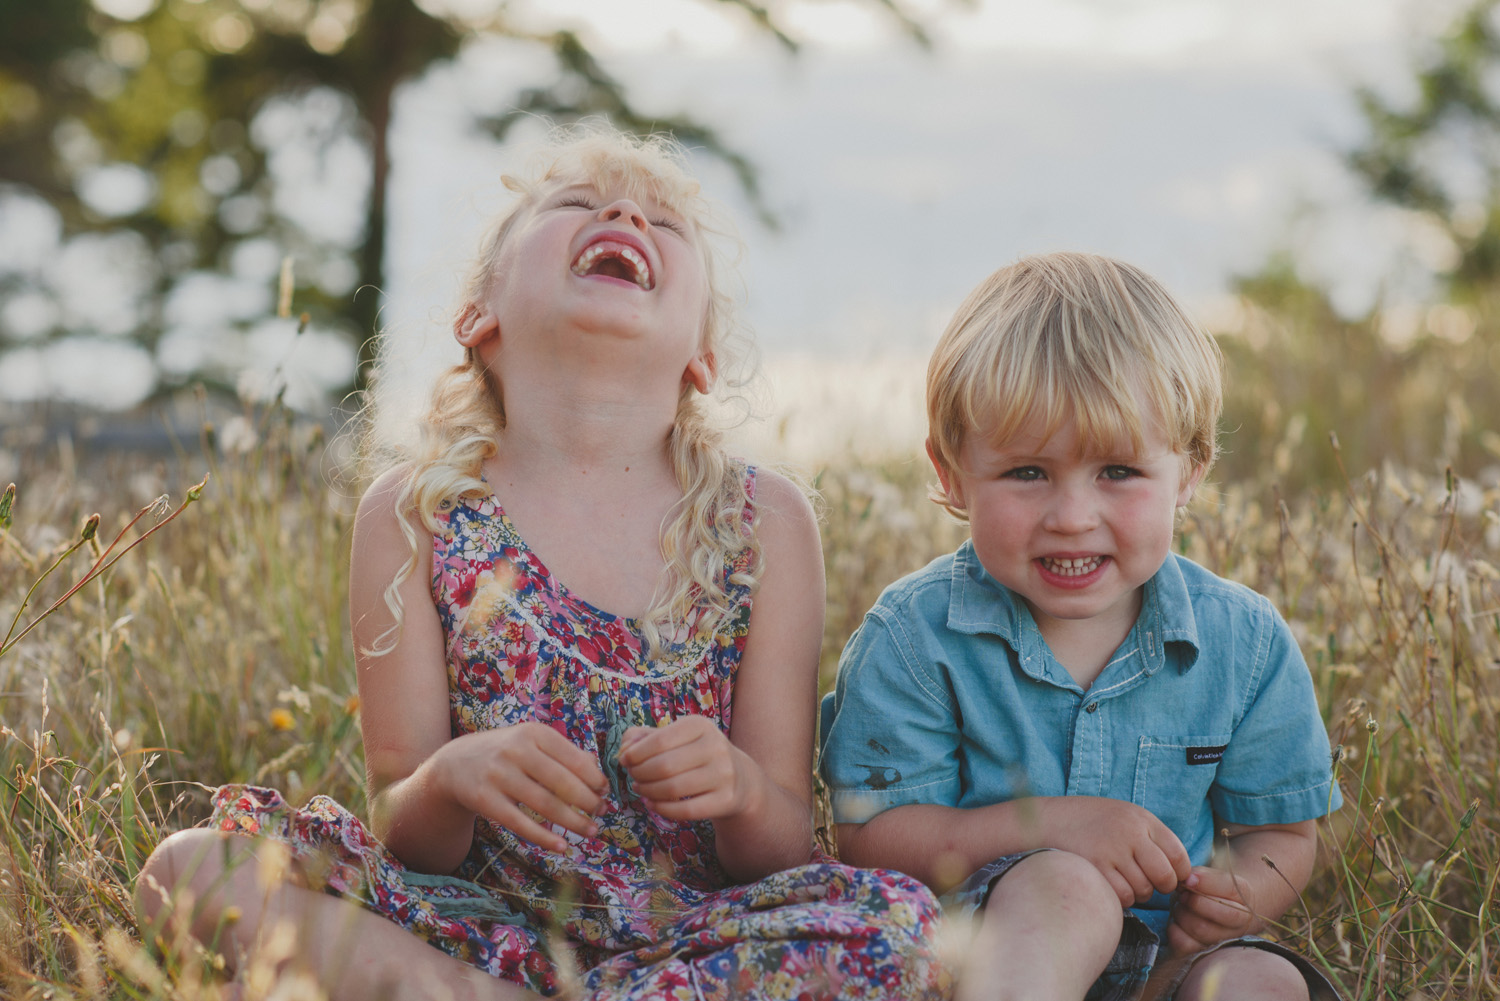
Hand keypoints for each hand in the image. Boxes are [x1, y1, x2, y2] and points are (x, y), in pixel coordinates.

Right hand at [435, 722, 607, 851]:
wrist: (454, 764)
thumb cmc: (505, 753)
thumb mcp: (531, 741)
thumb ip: (563, 752)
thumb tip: (597, 771)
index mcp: (533, 733)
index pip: (574, 759)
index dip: (595, 779)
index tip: (606, 792)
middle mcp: (516, 750)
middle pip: (563, 783)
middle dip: (588, 802)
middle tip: (602, 813)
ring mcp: (499, 775)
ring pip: (545, 805)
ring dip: (573, 822)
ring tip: (591, 831)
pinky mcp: (486, 800)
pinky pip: (520, 823)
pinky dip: (544, 837)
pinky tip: (562, 846)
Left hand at [618, 716, 759, 821]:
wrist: (739, 778)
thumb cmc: (695, 754)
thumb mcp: (675, 737)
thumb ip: (643, 737)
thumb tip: (624, 750)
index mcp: (700, 726)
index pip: (660, 741)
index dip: (635, 753)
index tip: (624, 760)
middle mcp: (716, 747)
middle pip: (664, 766)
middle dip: (640, 773)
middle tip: (633, 777)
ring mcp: (724, 775)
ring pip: (673, 789)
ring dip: (648, 792)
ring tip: (640, 789)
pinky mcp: (725, 800)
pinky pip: (686, 810)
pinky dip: (662, 809)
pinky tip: (652, 804)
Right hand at [1035, 797, 1191, 907]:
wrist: (1048, 820)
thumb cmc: (1090, 822)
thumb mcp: (1124, 817)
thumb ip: (1151, 838)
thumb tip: (1181, 873)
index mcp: (1142, 819)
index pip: (1179, 855)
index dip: (1178, 873)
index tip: (1169, 877)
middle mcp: (1130, 832)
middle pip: (1165, 876)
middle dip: (1161, 887)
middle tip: (1148, 884)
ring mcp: (1112, 850)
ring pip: (1143, 890)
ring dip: (1138, 893)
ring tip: (1123, 881)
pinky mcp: (1095, 866)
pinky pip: (1122, 896)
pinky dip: (1121, 898)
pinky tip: (1111, 887)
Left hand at [1166, 865, 1257, 952]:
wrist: (1215, 910)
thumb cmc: (1211, 890)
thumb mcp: (1210, 877)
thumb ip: (1202, 876)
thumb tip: (1188, 880)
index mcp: (1246, 899)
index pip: (1231, 889)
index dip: (1207, 883)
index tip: (1189, 879)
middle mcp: (1239, 924)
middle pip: (1219, 914)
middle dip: (1194, 901)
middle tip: (1183, 894)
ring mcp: (1222, 942)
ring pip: (1200, 929)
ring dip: (1182, 913)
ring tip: (1180, 906)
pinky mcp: (1201, 953)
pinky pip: (1184, 944)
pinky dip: (1175, 929)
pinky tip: (1177, 921)